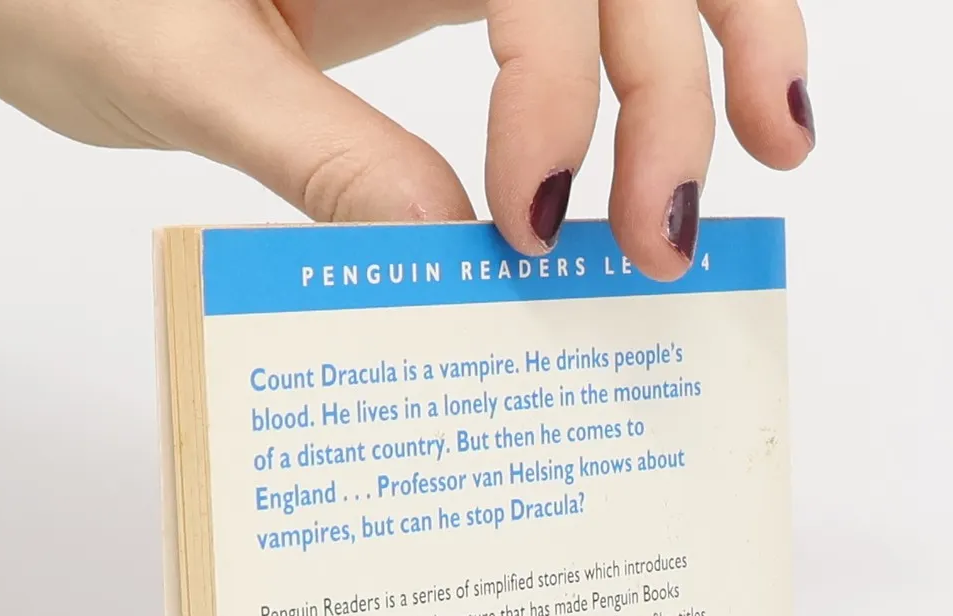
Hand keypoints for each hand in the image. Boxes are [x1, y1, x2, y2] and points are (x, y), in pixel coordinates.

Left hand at [0, 0, 813, 279]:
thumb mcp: (176, 69)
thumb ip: (317, 150)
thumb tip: (454, 252)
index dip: (555, 85)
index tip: (533, 227)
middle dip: (672, 81)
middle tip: (665, 236)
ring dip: (723, 44)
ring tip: (776, 153)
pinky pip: (589, 6)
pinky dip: (663, 62)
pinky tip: (719, 124)